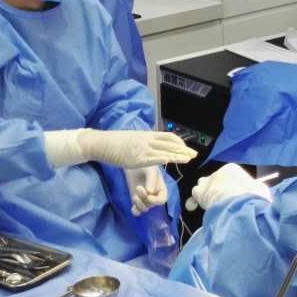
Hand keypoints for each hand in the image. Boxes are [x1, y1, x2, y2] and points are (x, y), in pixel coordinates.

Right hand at [78, 129, 195, 169]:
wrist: (102, 143)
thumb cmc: (115, 143)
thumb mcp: (133, 139)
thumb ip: (144, 141)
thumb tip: (151, 144)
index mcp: (147, 135)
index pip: (168, 137)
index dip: (179, 143)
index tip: (186, 149)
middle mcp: (147, 140)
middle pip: (169, 143)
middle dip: (183, 150)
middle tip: (194, 155)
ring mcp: (142, 148)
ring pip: (164, 150)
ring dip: (177, 155)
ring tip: (188, 159)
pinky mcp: (136, 158)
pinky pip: (152, 158)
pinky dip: (163, 159)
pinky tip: (170, 161)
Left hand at [124, 167, 167, 216]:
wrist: (133, 163)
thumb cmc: (145, 164)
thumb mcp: (150, 170)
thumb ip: (151, 180)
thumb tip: (150, 192)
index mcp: (161, 189)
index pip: (162, 200)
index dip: (156, 201)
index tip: (149, 196)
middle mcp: (154, 196)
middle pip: (152, 204)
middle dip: (145, 198)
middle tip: (138, 187)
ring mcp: (145, 199)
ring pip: (144, 208)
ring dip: (139, 204)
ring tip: (134, 196)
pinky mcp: (136, 200)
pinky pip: (137, 211)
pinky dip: (135, 211)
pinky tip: (132, 207)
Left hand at [186, 164, 272, 212]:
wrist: (236, 202)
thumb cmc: (250, 194)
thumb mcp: (260, 190)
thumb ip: (258, 189)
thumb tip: (261, 193)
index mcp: (232, 169)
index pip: (229, 174)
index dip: (231, 185)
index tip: (235, 194)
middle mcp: (218, 172)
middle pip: (216, 178)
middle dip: (218, 187)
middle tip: (223, 199)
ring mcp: (207, 181)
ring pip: (203, 184)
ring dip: (206, 191)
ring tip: (212, 202)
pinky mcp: (199, 192)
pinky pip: (196, 193)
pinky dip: (198, 199)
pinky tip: (204, 205)